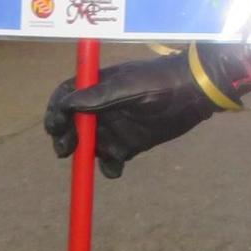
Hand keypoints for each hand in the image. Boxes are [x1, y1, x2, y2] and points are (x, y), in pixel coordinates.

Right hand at [44, 53, 216, 178]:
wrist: (195, 92)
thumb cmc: (160, 81)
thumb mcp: (128, 86)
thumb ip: (99, 96)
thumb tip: (66, 104)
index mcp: (97, 88)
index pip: (66, 99)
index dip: (56, 112)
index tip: (56, 125)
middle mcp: (101, 109)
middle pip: (72, 127)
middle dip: (65, 138)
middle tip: (66, 149)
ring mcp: (115, 128)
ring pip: (91, 146)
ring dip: (86, 156)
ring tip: (91, 159)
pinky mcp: (130, 144)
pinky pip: (112, 160)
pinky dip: (109, 167)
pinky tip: (114, 169)